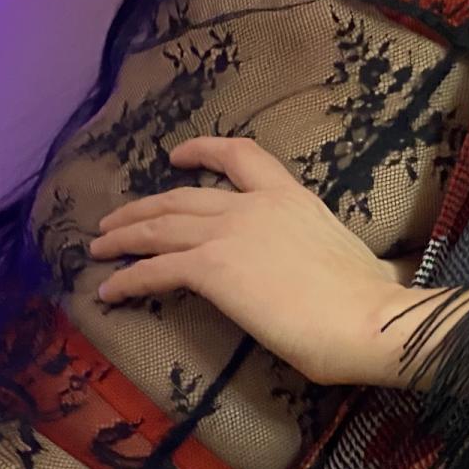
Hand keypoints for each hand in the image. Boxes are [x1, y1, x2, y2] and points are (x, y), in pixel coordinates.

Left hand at [89, 136, 416, 386]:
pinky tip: (109, 292)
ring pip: (160, 227)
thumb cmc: (370, 300)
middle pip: (181, 197)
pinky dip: (127, 279)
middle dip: (142, 208)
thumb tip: (342, 270)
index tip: (175, 157)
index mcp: (291, 197)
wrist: (368, 318)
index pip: (240, 155)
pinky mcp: (212, 270)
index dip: (202, 150)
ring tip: (98, 248)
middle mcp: (254, 205)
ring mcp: (230, 234)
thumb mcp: (344, 255)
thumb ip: (321, 250)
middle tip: (114, 221)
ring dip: (123, 237)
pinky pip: (155, 270)